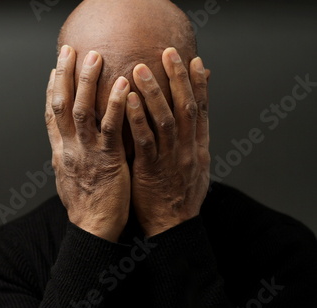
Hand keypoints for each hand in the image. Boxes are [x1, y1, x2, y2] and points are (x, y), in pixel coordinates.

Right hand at [45, 45, 130, 242]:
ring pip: (82, 111)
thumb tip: (67, 142)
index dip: (51, 89)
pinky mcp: (108, 160)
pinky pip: (110, 128)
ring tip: (94, 57)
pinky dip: (115, 105)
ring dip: (87, 82)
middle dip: (64, 75)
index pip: (51, 114)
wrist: (93, 229)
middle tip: (70, 50)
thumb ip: (69, 155)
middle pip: (61, 105)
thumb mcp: (69, 176)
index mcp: (60, 151)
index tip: (54, 68)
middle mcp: (68, 148)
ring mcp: (86, 153)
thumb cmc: (85, 204)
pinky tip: (123, 85)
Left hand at [125, 47, 210, 236]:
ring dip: (154, 93)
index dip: (200, 85)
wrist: (172, 229)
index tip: (195, 62)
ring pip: (166, 120)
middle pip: (186, 108)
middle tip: (169, 53)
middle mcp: (188, 150)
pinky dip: (138, 118)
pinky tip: (129, 100)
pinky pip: (145, 140)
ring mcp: (170, 160)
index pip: (202, 111)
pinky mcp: (151, 170)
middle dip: (178, 79)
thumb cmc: (178, 198)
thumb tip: (192, 125)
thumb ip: (192, 145)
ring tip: (141, 69)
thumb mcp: (194, 169)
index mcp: (198, 149)